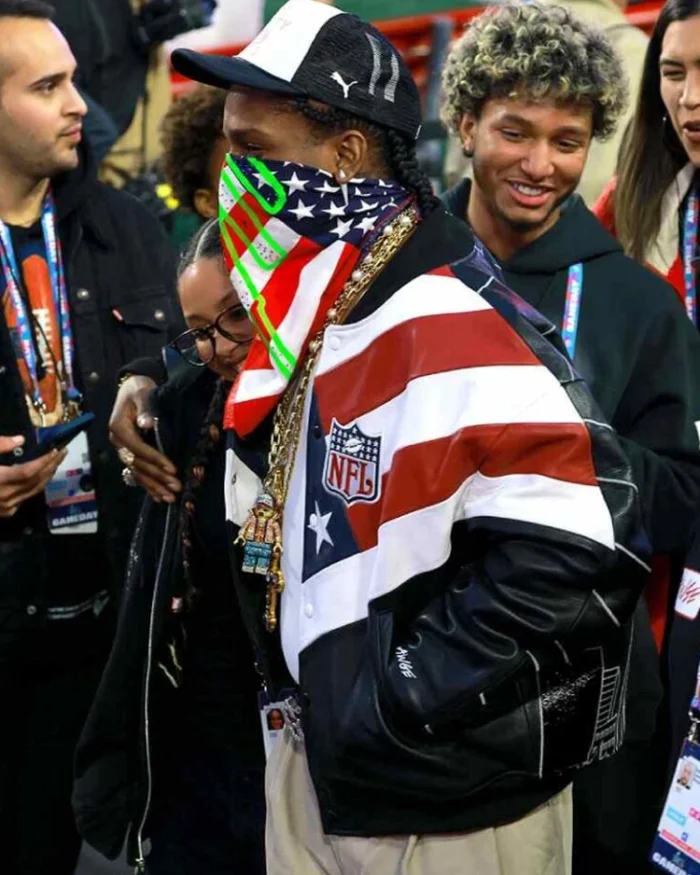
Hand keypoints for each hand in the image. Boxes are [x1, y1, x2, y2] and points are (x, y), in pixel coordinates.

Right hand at [0, 436, 66, 517]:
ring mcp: (4, 508)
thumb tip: (20, 440)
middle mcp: (4, 497)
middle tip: (62, 453)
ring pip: (32, 493)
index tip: (57, 449)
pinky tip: (38, 478)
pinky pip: (24, 499)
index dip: (45, 461)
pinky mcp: (3, 513)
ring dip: (46, 477)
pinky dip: (34, 487)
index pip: (29, 471)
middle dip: (51, 467)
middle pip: (35, 482)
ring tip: (55, 463)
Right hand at [109, 375, 181, 502]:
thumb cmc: (139, 389)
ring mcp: (122, 449)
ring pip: (137, 472)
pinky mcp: (129, 454)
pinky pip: (137, 473)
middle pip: (138, 464)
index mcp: (119, 428)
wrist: (133, 388)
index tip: (172, 469)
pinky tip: (159, 496)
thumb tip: (146, 423)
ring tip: (170, 497)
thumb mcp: (142, 393)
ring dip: (154, 486)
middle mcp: (118, 441)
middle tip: (176, 487)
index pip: (138, 448)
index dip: (155, 459)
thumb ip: (146, 408)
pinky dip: (148, 485)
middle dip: (157, 477)